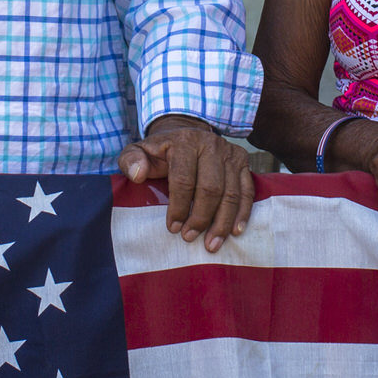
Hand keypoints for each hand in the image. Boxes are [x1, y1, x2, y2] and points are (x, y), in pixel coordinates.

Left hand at [116, 115, 253, 252]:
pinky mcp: (243, 161)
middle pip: (211, 188)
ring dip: (222, 222)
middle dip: (201, 217)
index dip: (178, 207)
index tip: (172, 228)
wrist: (185, 133)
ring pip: (231, 193)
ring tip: (212, 244)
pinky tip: (235, 231)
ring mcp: (230, 153)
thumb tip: (138, 174)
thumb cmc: (160, 151)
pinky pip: (247, 190)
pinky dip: (243, 213)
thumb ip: (130, 160)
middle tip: (190, 237)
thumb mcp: (138, 150)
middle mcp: (211, 145)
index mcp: (184, 142)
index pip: (183, 179)